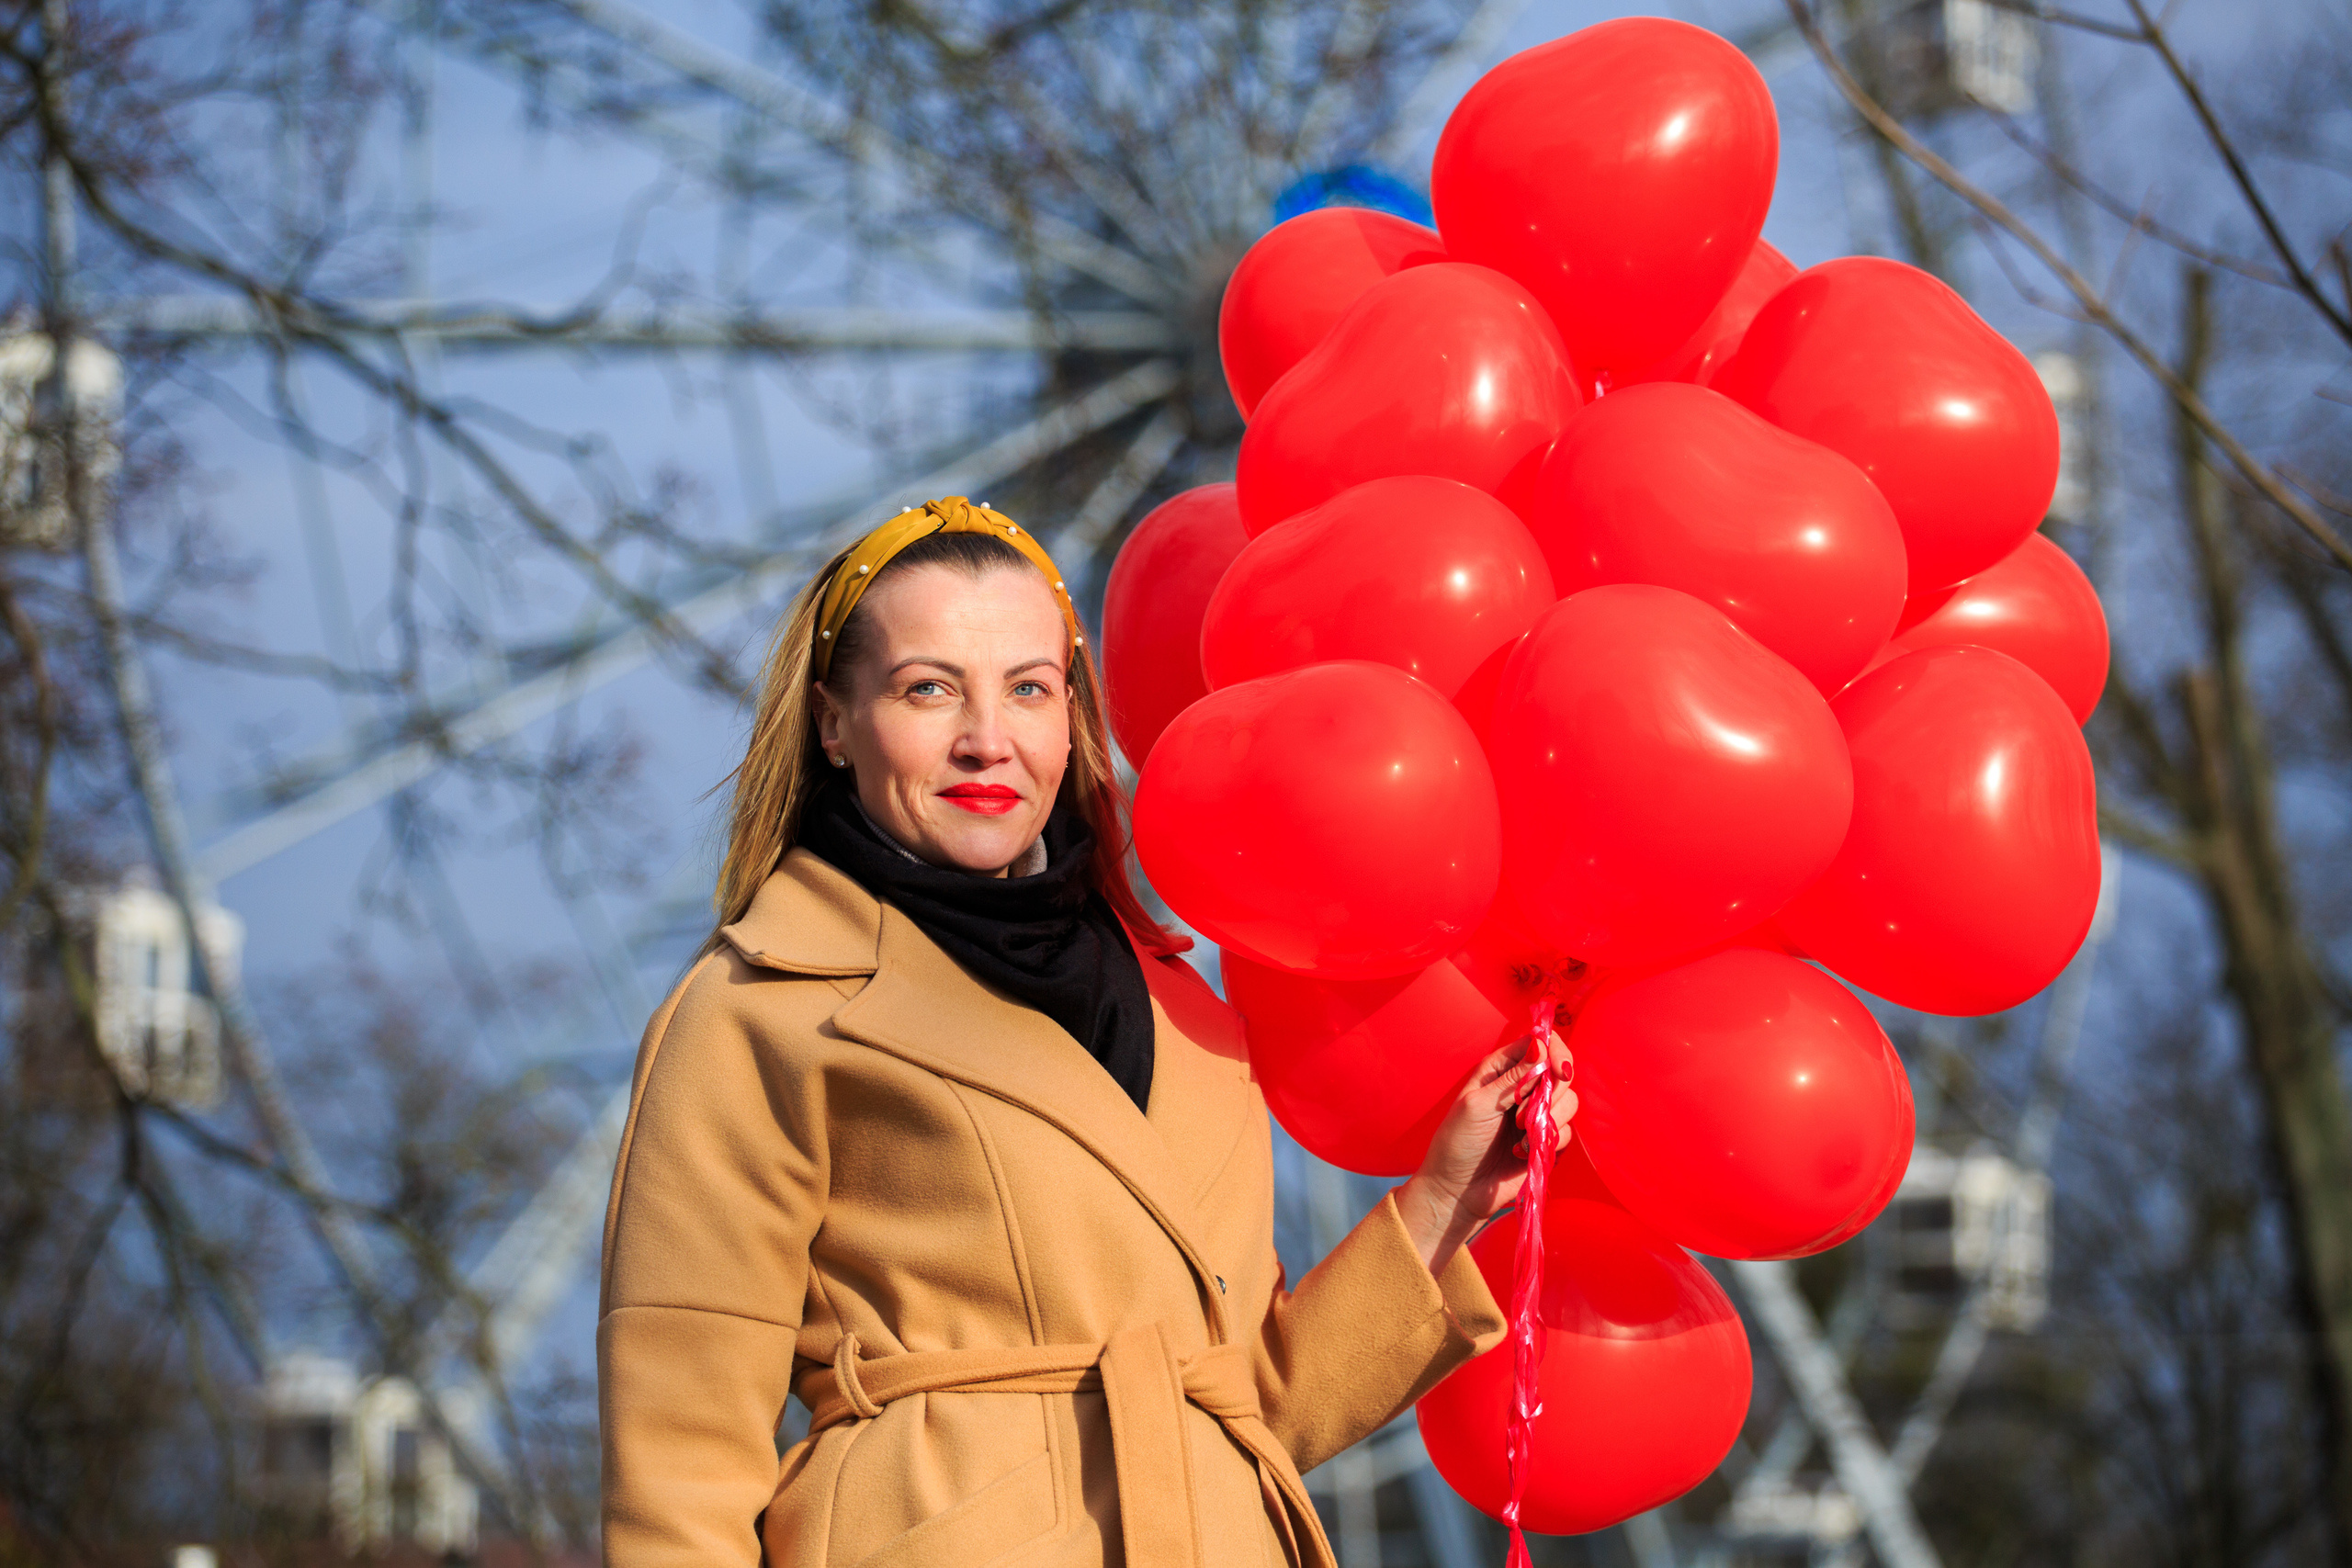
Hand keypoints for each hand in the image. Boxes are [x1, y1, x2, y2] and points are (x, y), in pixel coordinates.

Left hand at [1393, 1031, 1576, 1275]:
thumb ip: (1513, 1078)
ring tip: (1520, 1136)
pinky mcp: (1546, 1140)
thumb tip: (1541, 1047)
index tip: (1559, 1071)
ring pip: (1569, 1102)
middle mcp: (1523, 1087)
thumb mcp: (1478, 1104)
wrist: (1457, 1191)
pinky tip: (1522, 1152)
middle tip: (1522, 1115)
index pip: (1540, 1043)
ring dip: (1549, 1120)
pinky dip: (1548, 1141)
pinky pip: (1567, 1132)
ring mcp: (1537, 1114)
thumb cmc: (1457, 1143)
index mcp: (1502, 1069)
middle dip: (1551, 1092)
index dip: (1555, 1051)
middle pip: (1561, 1071)